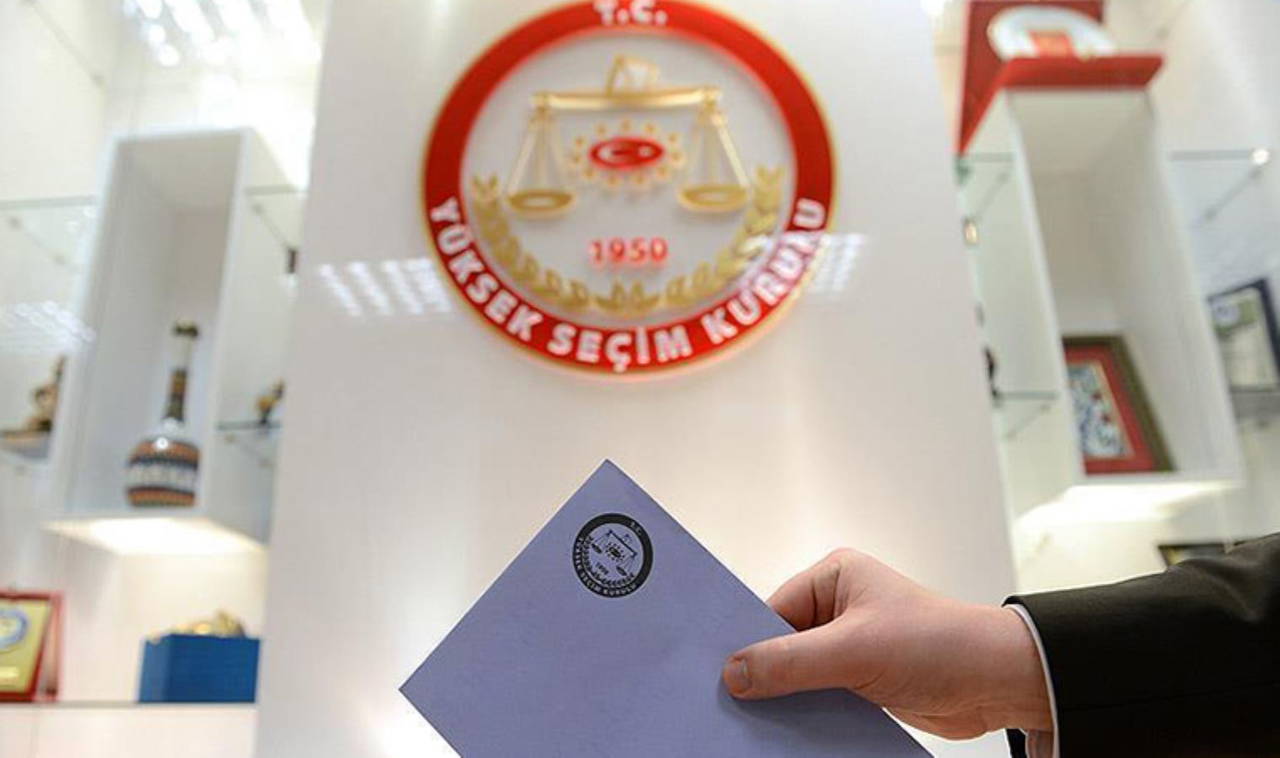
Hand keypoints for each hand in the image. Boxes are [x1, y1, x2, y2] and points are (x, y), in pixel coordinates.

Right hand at [722, 549, 1051, 739]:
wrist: (998, 683)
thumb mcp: (856, 650)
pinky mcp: (861, 679)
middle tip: (735, 701)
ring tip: (761, 721)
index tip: (720, 672)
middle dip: (766, 672)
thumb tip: (735, 673)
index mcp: (835, 578)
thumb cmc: (940, 644)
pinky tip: (792, 729)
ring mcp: (850, 645)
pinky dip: (807, 712)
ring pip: (799, 674)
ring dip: (787, 697)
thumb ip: (792, 662)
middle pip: (781, 643)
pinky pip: (819, 696)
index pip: (772, 609)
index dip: (748, 641)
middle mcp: (840, 607)